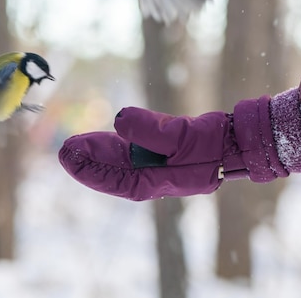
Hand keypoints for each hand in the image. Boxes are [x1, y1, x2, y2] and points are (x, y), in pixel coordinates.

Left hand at [58, 96, 286, 200]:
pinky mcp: (165, 154)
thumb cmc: (211, 145)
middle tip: (64, 149)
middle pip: (114, 171)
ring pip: (122, 162)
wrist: (236, 144)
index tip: (68, 155)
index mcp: (156, 181)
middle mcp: (154, 177)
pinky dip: (118, 147)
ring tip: (77, 144)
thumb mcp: (181, 137)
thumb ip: (150, 129)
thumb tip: (118, 119)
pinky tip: (109, 138)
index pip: (114, 178)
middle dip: (89, 161)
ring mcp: (159, 166)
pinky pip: (135, 153)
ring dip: (100, 153)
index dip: (89, 168)